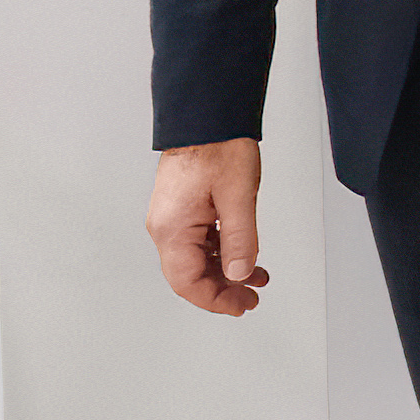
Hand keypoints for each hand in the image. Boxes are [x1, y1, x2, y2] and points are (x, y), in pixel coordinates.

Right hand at [148, 138, 268, 314]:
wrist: (206, 114)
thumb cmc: (217, 145)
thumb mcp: (238, 197)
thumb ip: (240, 241)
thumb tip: (240, 274)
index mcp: (173, 227)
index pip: (188, 282)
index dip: (216, 300)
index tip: (241, 306)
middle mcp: (165, 226)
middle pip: (189, 275)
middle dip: (222, 289)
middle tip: (251, 297)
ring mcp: (171, 217)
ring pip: (194, 260)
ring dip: (224, 271)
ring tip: (254, 277)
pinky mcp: (180, 209)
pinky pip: (196, 242)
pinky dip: (220, 252)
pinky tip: (241, 254)